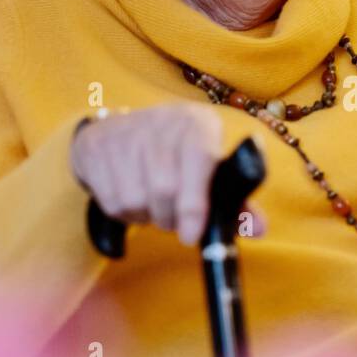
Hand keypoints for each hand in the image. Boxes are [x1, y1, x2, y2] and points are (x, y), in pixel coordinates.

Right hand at [70, 103, 225, 244]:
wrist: (124, 132)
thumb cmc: (179, 160)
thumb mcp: (209, 171)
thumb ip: (234, 201)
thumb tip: (259, 228)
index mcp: (198, 123)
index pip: (199, 159)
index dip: (195, 204)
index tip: (191, 235)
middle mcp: (162, 120)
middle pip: (164, 187)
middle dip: (170, 217)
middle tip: (173, 223)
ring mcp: (125, 131)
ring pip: (135, 199)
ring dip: (146, 217)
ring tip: (153, 206)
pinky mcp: (96, 146)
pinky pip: (111, 201)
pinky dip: (124, 214)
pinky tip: (131, 198)